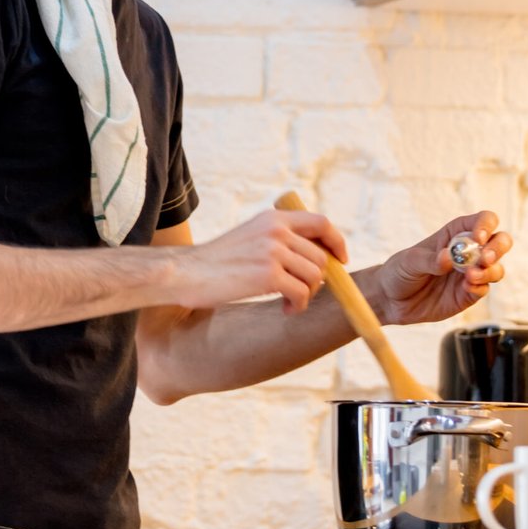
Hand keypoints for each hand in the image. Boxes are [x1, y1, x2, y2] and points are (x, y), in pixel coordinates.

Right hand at [181, 209, 348, 313]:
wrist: (186, 272)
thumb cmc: (217, 261)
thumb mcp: (251, 236)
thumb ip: (280, 239)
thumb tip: (317, 258)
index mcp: (273, 218)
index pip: (321, 223)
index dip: (337, 242)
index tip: (341, 260)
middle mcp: (276, 230)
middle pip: (321, 257)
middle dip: (317, 280)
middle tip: (300, 294)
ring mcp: (273, 251)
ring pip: (315, 276)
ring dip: (307, 295)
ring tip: (289, 302)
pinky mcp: (268, 275)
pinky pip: (302, 293)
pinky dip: (298, 306)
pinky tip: (285, 309)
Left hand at [371, 211, 512, 325]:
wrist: (391, 300)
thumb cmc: (400, 271)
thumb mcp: (409, 261)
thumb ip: (429, 260)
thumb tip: (449, 258)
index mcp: (455, 234)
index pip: (482, 221)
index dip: (485, 225)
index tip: (478, 237)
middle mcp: (468, 252)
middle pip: (499, 242)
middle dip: (498, 248)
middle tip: (486, 258)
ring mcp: (471, 273)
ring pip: (496, 268)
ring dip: (490, 271)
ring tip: (471, 277)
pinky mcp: (469, 294)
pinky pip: (484, 289)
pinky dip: (480, 287)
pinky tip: (467, 288)